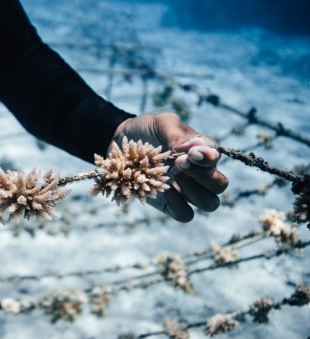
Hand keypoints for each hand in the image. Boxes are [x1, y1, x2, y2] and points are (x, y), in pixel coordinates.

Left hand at [112, 112, 227, 221]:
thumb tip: (195, 147)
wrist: (119, 144)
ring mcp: (186, 191)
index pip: (217, 158)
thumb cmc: (145, 130)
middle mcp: (199, 173)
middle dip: (203, 176)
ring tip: (173, 176)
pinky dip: (178, 205)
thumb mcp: (161, 124)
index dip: (208, 158)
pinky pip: (185, 214)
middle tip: (178, 163)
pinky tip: (163, 191)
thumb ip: (177, 135)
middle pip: (219, 185)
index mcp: (202, 151)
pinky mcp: (171, 204)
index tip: (189, 153)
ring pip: (209, 203)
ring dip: (194, 192)